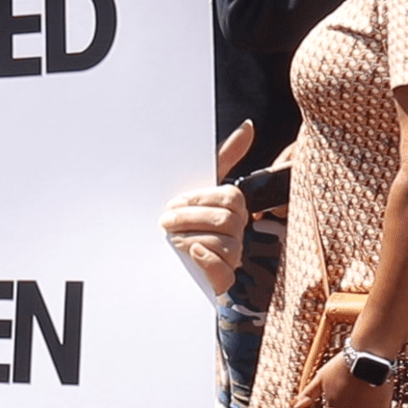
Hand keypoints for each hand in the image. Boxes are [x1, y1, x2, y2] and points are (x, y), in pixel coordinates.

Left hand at [157, 120, 253, 294]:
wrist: (159, 263)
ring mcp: (232, 259)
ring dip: (191, 238)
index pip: (230, 197)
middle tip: (164, 220)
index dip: (199, 198)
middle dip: (190, 218)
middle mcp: (238, 234)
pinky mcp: (222, 282)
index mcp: (233, 210)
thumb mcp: (197, 189)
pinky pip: (223, 271)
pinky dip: (205, 259)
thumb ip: (223, 158)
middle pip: (226, 220)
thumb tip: (248, 125)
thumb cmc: (183, 220)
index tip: (174, 201)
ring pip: (225, 245)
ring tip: (170, 239)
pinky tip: (189, 253)